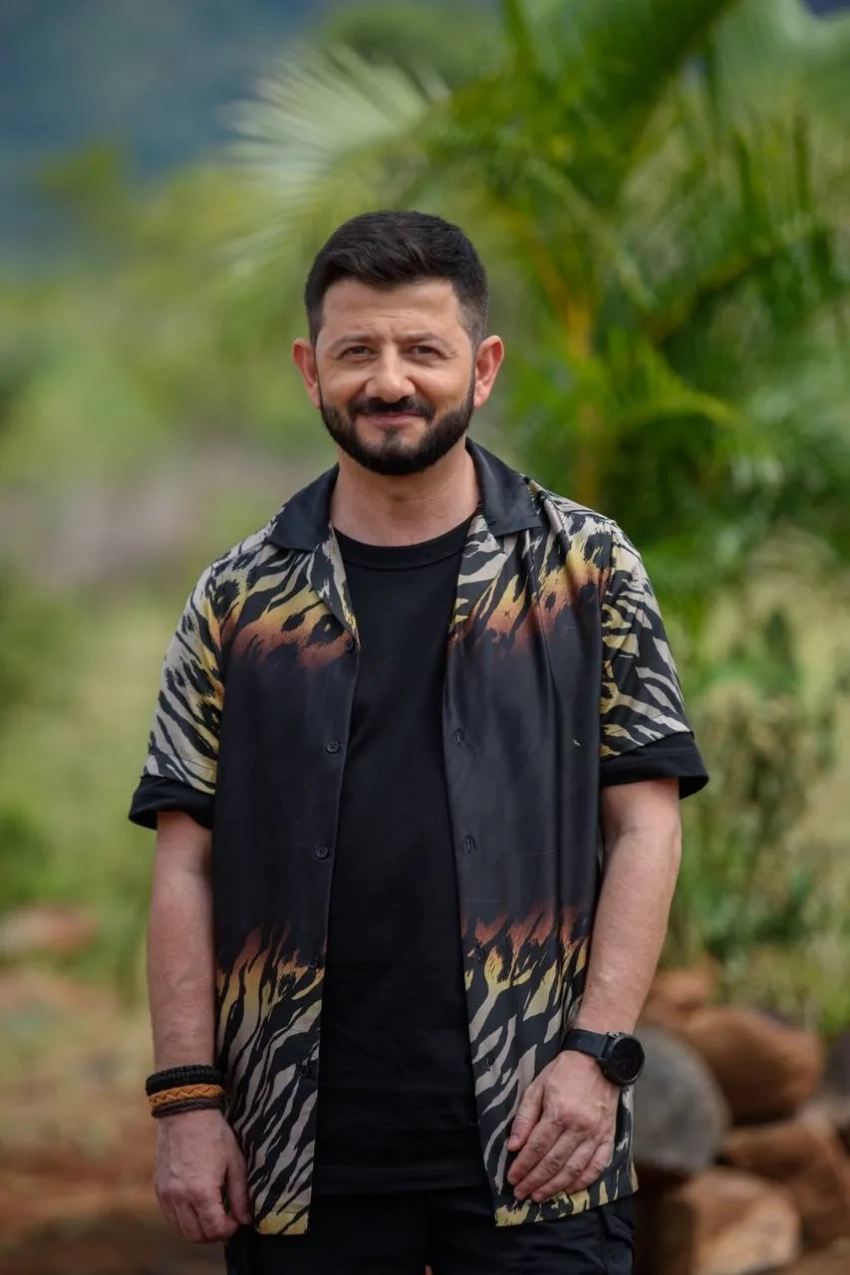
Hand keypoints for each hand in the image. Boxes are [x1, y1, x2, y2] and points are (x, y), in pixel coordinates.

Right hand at [154, 1107, 251, 1242]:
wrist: (185, 1112)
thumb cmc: (214, 1134)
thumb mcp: (235, 1162)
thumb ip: (240, 1195)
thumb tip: (245, 1219)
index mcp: (202, 1192)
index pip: (215, 1229)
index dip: (229, 1230)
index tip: (236, 1220)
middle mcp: (180, 1198)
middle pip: (196, 1236)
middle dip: (214, 1234)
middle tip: (225, 1221)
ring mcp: (166, 1194)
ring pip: (181, 1230)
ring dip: (198, 1229)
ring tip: (211, 1213)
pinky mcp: (159, 1189)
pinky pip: (170, 1216)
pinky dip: (183, 1219)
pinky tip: (196, 1206)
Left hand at [506, 1050, 617, 1202]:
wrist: (599, 1059)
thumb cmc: (564, 1071)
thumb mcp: (537, 1086)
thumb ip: (525, 1117)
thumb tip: (513, 1146)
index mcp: (559, 1112)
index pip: (537, 1147)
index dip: (523, 1166)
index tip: (512, 1178)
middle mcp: (579, 1127)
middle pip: (553, 1163)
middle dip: (534, 1181)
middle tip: (521, 1194)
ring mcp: (596, 1134)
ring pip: (574, 1169)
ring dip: (554, 1187)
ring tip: (539, 1196)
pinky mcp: (608, 1136)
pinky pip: (597, 1166)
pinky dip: (583, 1182)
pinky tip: (568, 1189)